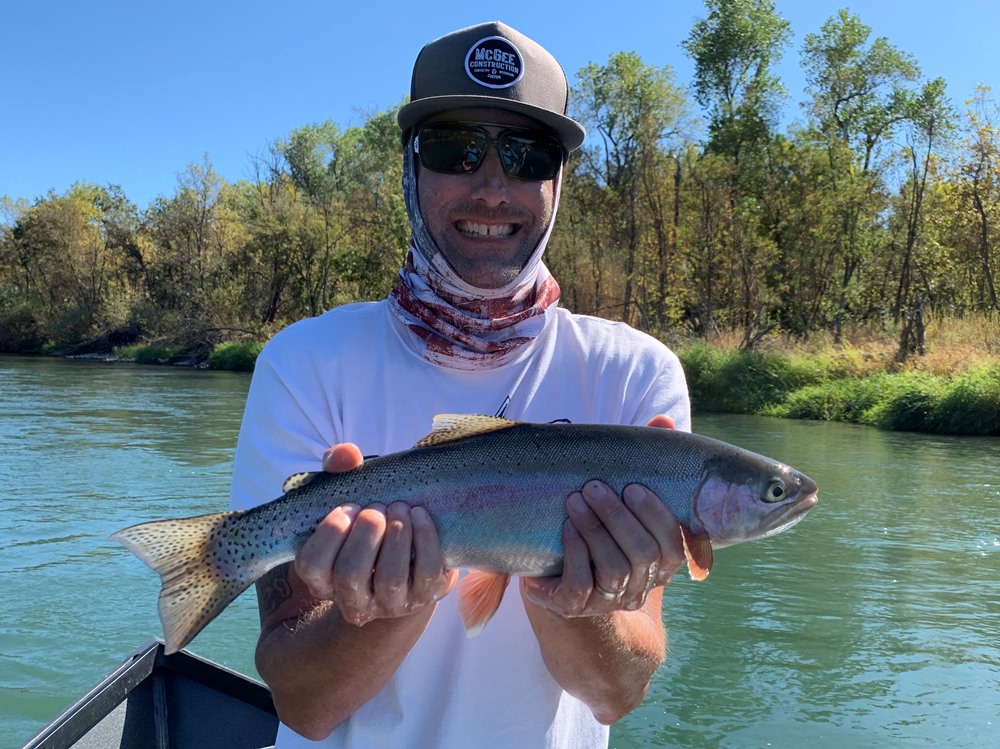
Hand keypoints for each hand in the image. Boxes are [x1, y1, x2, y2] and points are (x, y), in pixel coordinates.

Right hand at [293, 443, 457, 626]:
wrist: (410, 550)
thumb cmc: (368, 520)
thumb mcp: (347, 496)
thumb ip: (338, 469)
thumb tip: (346, 455)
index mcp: (324, 579)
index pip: (311, 566)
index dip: (328, 534)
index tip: (348, 507)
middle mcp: (354, 600)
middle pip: (351, 574)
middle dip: (366, 533)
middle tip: (377, 508)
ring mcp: (391, 603)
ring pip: (390, 578)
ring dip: (396, 535)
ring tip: (400, 508)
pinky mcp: (425, 595)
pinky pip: (427, 572)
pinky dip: (425, 539)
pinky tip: (420, 515)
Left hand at [521, 414, 684, 615]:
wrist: (557, 581)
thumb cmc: (596, 527)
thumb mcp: (620, 499)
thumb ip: (645, 464)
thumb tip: (664, 420)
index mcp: (659, 561)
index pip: (674, 546)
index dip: (657, 517)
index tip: (633, 487)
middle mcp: (640, 584)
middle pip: (644, 555)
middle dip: (619, 518)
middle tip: (593, 487)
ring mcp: (608, 600)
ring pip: (614, 570)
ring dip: (595, 530)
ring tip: (575, 500)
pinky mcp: (574, 607)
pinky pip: (580, 586)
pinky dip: (575, 553)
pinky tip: (567, 529)